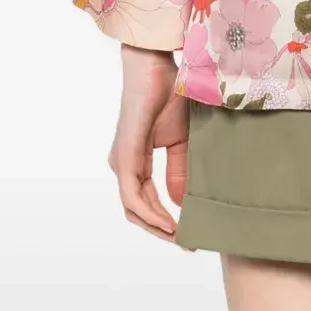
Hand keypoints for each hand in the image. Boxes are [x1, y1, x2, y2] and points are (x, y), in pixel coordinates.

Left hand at [109, 44, 188, 242]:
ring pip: (133, 209)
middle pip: (137, 211)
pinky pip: (132, 198)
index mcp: (135, 161)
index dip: (165, 221)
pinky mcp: (124, 158)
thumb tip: (183, 205)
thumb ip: (179, 172)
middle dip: (162, 230)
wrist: (157, 67)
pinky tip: (169, 223)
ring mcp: (121, 163)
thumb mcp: (181, 141)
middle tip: (188, 242)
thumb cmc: (170, 95)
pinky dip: (150, 214)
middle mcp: (123, 166)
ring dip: (156, 227)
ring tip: (181, 236)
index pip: (146, 201)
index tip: (189, 233)